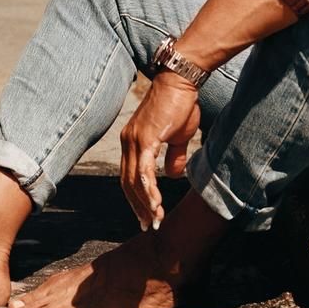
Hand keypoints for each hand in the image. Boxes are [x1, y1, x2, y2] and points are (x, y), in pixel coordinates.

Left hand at [119, 71, 199, 230]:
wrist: (181, 81)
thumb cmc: (180, 105)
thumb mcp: (178, 136)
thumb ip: (174, 156)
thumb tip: (173, 175)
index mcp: (132, 141)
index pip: (129, 176)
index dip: (136, 197)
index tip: (146, 215)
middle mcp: (127, 141)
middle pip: (127, 182)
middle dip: (138, 206)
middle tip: (149, 226)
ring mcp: (134, 140)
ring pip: (135, 180)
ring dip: (145, 203)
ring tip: (155, 221)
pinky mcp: (145, 138)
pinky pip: (145, 171)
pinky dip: (149, 190)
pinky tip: (156, 205)